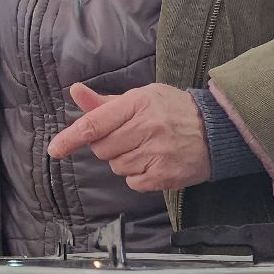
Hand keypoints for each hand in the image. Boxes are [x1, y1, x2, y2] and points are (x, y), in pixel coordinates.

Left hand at [46, 83, 209, 192]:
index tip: (55, 149)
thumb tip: (75, 92)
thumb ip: (106, 102)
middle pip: (102, 149)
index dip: (70, 138)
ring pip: (116, 166)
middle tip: (128, 137)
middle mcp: (147, 128)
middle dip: (107, 146)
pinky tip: (154, 161)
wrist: (218, 131)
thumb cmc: (174, 110)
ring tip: (146, 147)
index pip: (95, 124)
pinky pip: (132, 182)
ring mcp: (157, 153)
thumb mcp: (142, 97)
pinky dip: (137, 176)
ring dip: (123, 160)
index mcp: (138, 104)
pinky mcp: (164, 175)